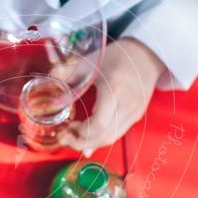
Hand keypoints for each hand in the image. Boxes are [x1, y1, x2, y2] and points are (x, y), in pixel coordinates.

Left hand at [60, 37, 164, 155]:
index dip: (81, 132)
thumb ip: (69, 71)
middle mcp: (127, 105)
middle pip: (105, 136)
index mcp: (115, 89)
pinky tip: (87, 137)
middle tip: (64, 138)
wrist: (147, 56)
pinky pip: (117, 133)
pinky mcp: (136, 116)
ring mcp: (134, 112)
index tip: (67, 128)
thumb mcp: (91, 60)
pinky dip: (100, 138)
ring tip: (73, 136)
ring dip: (90, 142)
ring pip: (111, 138)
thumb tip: (50, 77)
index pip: (100, 123)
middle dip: (81, 142)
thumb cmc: (119, 56)